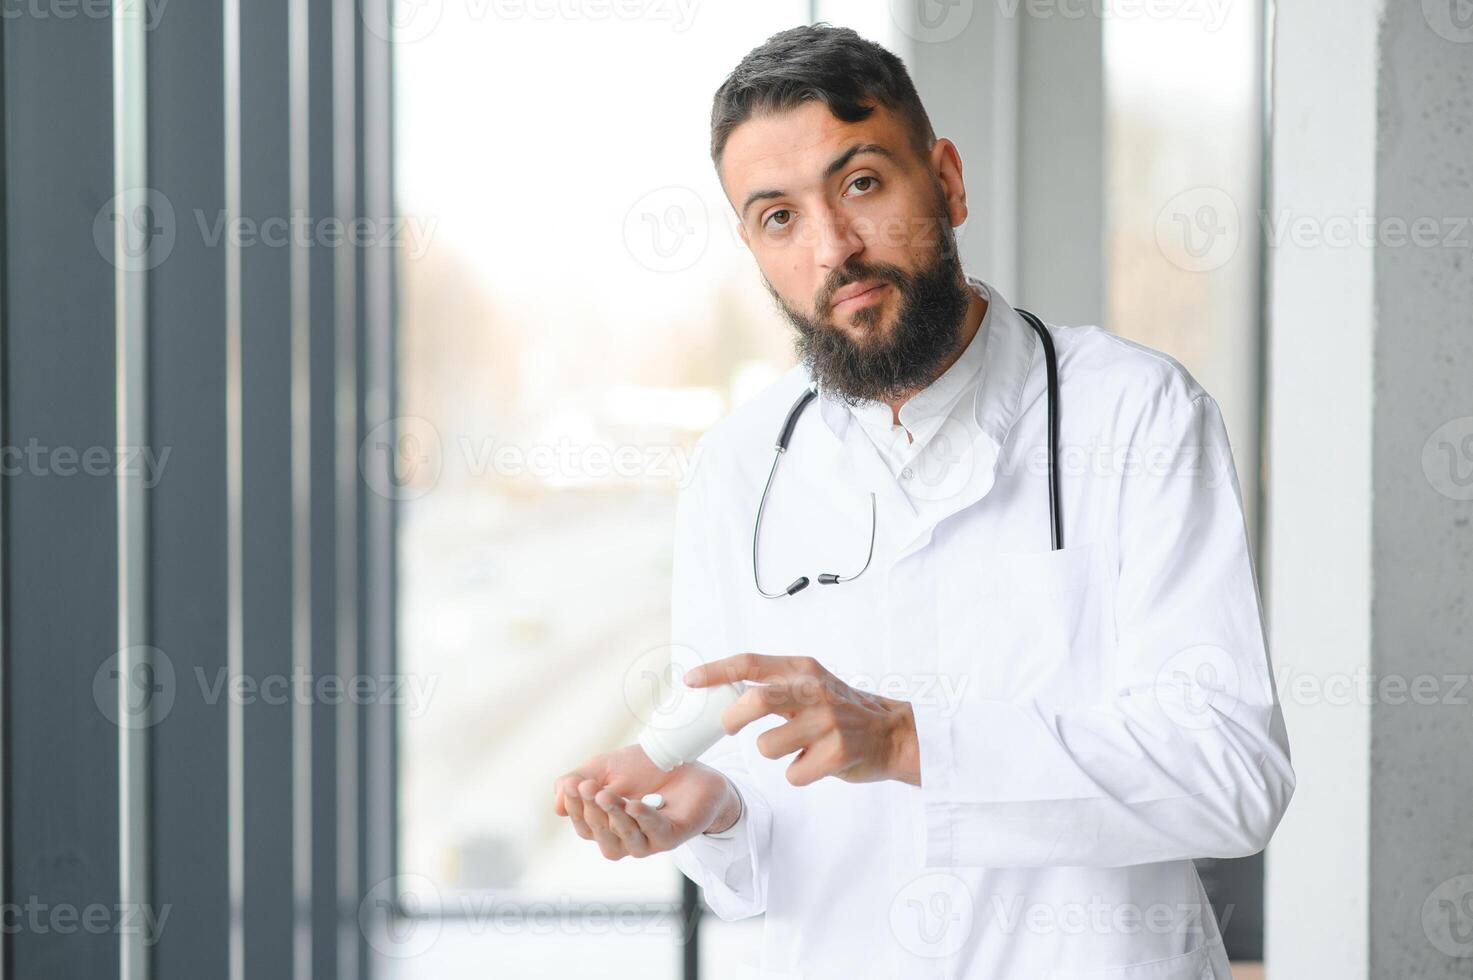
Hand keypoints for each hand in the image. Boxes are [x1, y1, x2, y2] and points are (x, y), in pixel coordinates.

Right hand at [553, 744, 740, 859]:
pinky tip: (634, 805)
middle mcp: (626, 838)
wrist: (687, 759)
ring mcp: (649, 840)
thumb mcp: (606, 768)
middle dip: (591, 810)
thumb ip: (578, 782)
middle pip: (600, 835)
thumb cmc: (646, 766)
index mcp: (607, 826)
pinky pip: (654, 833)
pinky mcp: (672, 836)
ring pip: (625, 839)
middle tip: (588, 785)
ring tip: (605, 794)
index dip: (575, 806)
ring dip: (613, 816)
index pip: (583, 825)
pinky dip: (643, 819)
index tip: (572, 784)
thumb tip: (557, 808)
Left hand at [684, 653, 919, 786]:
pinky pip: (793, 774)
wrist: (893, 733)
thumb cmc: (841, 710)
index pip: (750, 663)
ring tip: (794, 747)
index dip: (716, 671)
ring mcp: (828, 722)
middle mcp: (814, 691)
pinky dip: (798, 773)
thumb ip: (776, 684)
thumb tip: (724, 694)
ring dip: (772, 753)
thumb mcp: (811, 683)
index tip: (689, 680)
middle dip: (733, 718)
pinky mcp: (837, 754)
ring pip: (768, 746)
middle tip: (729, 727)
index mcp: (803, 669)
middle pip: (756, 701)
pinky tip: (816, 763)